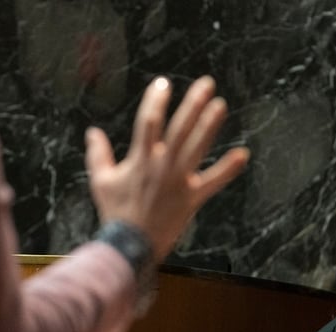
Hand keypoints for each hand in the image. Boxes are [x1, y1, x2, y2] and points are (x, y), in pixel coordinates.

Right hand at [84, 75, 249, 261]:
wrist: (130, 244)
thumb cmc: (115, 213)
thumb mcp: (101, 181)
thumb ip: (98, 154)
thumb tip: (92, 132)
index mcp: (140, 158)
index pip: (149, 121)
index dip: (156, 100)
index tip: (163, 83)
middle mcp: (161, 165)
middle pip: (179, 129)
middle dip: (193, 104)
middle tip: (207, 84)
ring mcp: (178, 181)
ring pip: (196, 147)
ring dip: (209, 126)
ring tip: (221, 105)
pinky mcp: (191, 198)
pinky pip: (213, 182)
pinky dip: (228, 169)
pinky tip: (243, 154)